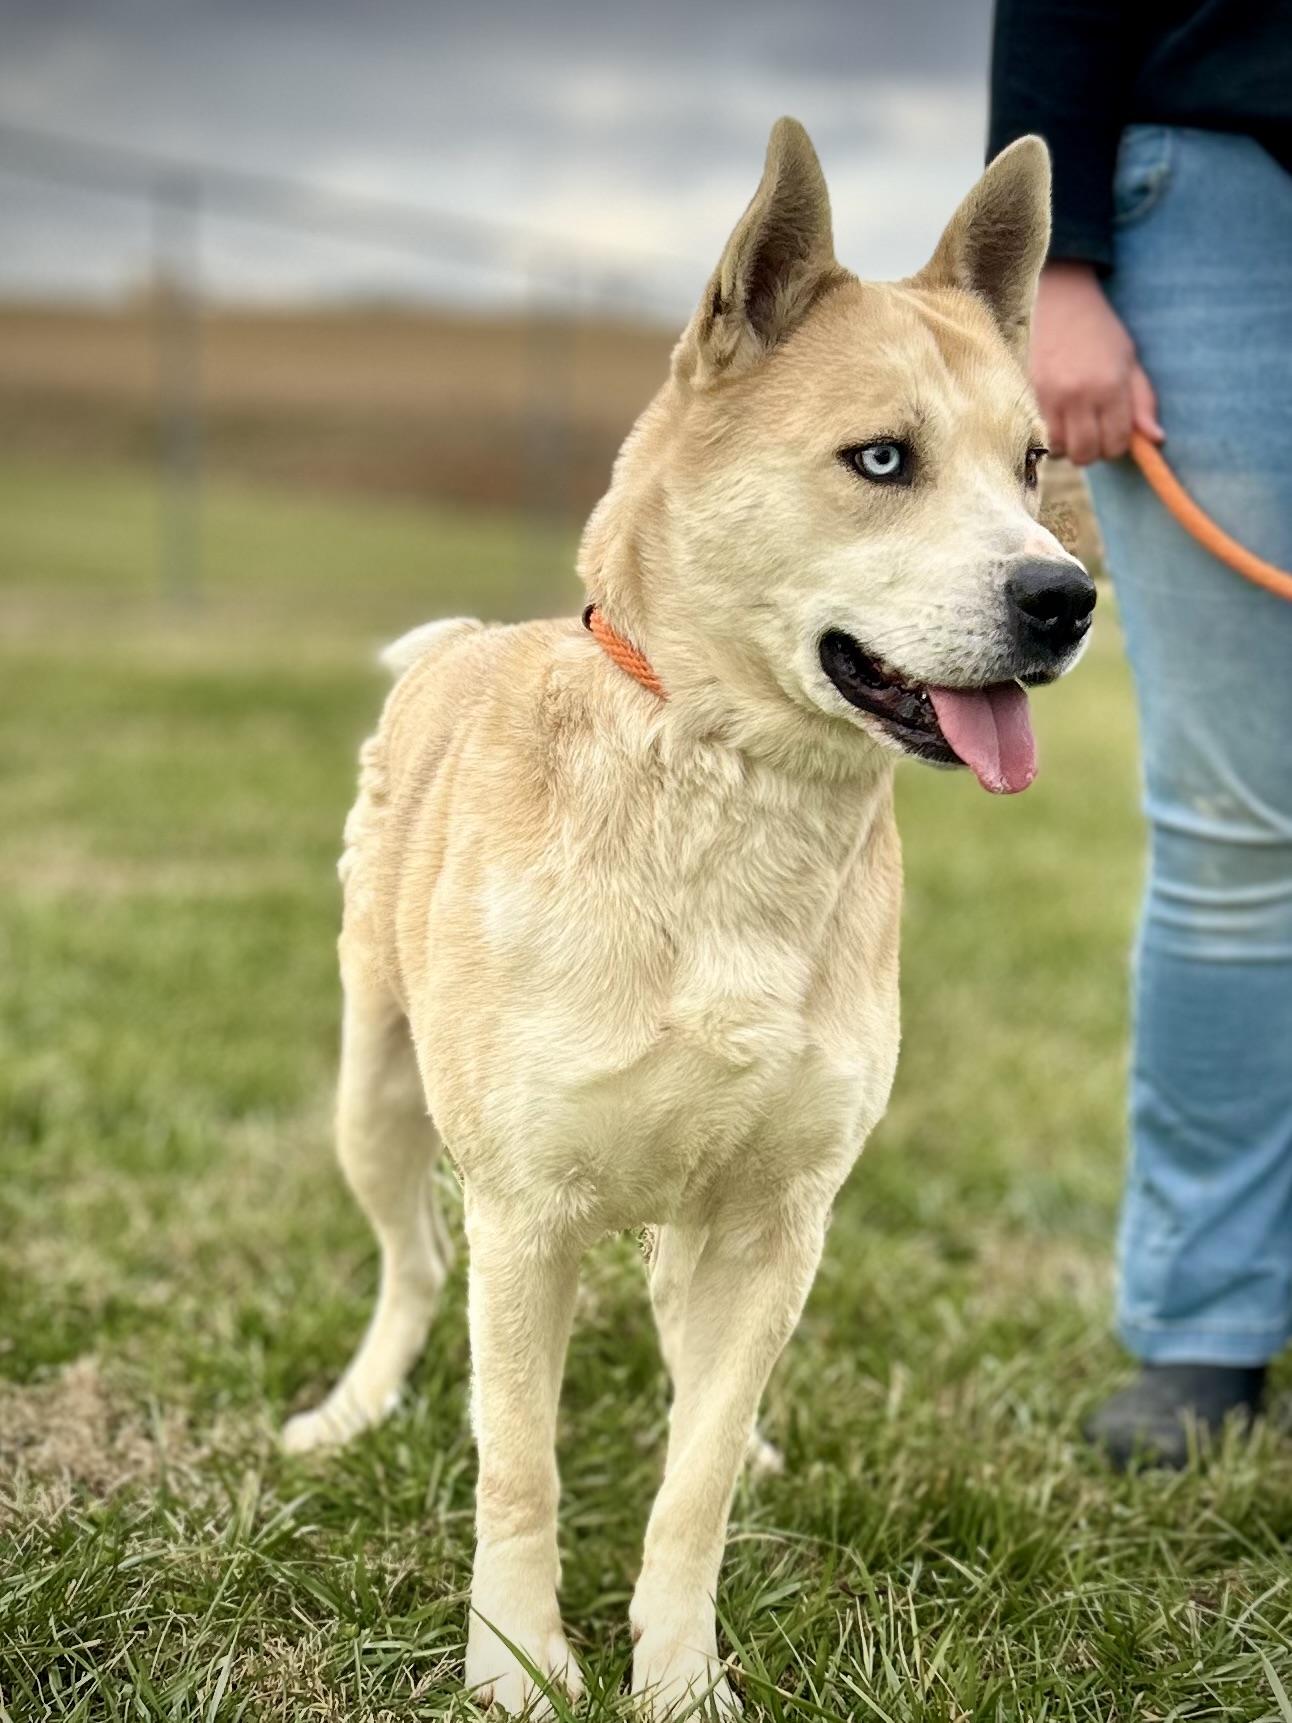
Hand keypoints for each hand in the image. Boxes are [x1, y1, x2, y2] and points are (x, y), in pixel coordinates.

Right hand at [1030, 261, 1163, 466]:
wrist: (1062, 304)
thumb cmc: (1102, 333)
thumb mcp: (1130, 363)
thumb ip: (1143, 402)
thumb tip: (1155, 439)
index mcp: (1111, 387)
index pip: (1116, 442)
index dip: (1118, 447)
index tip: (1116, 436)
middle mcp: (1080, 396)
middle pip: (1086, 453)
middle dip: (1094, 452)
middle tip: (1096, 435)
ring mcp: (1052, 397)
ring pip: (1060, 450)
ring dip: (1070, 447)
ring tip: (1075, 429)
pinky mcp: (1031, 395)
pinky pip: (1042, 435)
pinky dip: (1052, 437)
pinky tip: (1059, 421)